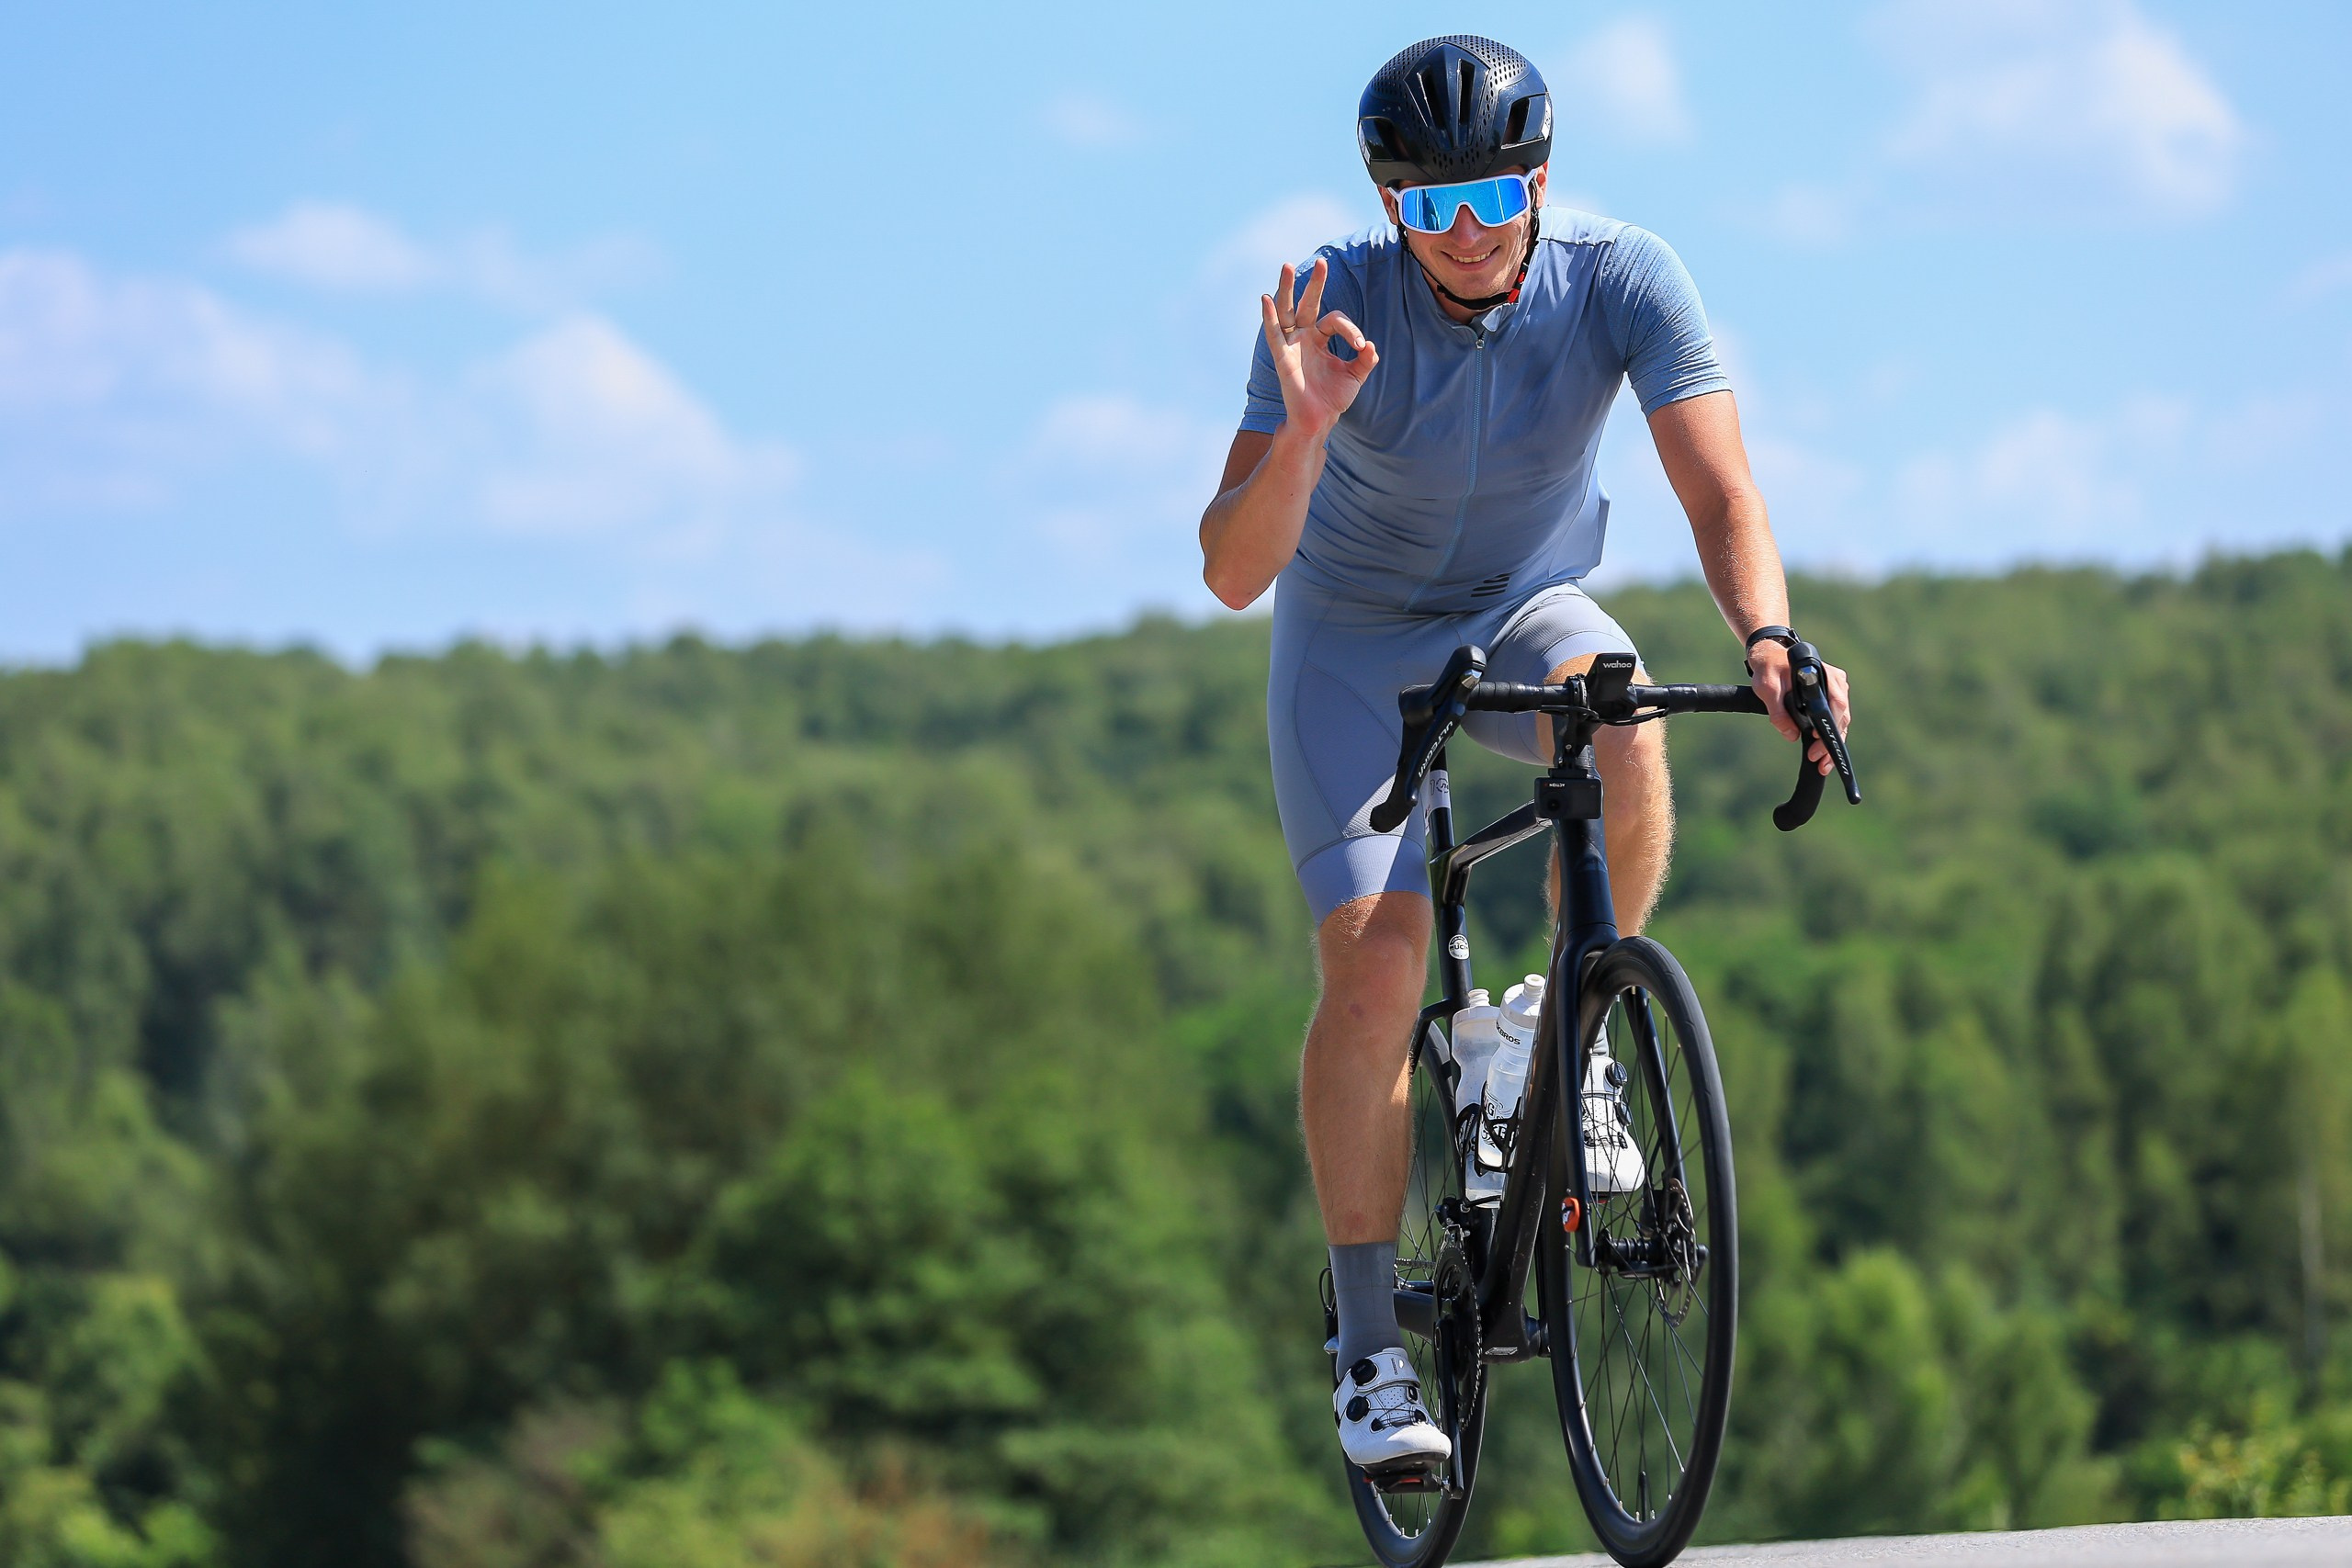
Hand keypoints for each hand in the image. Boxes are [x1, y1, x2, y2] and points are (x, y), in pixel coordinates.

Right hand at [1260, 258, 1378, 441]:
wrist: (1319, 420)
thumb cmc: (1333, 398)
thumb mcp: (1356, 375)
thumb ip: (1366, 359)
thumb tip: (1370, 345)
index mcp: (1320, 338)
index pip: (1334, 321)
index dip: (1349, 329)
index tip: (1359, 346)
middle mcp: (1303, 337)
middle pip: (1307, 304)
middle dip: (1315, 284)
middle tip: (1322, 262)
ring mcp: (1291, 345)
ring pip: (1287, 311)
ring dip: (1286, 289)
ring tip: (1287, 266)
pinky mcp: (1282, 357)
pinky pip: (1274, 334)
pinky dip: (1269, 317)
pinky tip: (1266, 299)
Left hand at [1747, 641, 1853, 775]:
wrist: (1770, 655)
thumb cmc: (1769, 668)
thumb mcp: (1766, 688)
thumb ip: (1778, 711)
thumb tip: (1791, 735)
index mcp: (1824, 675)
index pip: (1836, 705)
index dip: (1830, 728)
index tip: (1817, 744)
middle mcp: (1836, 682)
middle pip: (1841, 717)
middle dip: (1831, 743)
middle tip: (1819, 763)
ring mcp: (1836, 689)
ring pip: (1840, 721)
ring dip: (1832, 743)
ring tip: (1822, 764)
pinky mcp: (1830, 697)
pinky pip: (1834, 719)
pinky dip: (1829, 736)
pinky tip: (1822, 753)